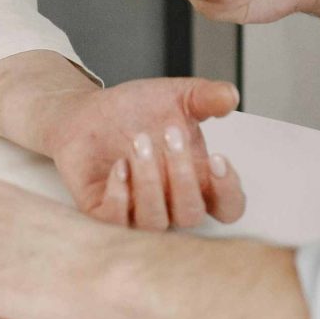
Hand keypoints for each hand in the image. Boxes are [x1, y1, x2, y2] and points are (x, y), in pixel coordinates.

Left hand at [41, 77, 245, 229]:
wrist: (89, 111)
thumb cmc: (136, 111)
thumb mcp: (176, 96)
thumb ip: (206, 97)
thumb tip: (230, 97)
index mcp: (197, 180)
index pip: (228, 206)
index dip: (228, 191)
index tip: (218, 158)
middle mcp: (170, 203)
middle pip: (191, 214)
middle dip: (183, 175)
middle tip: (170, 134)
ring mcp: (137, 212)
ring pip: (155, 221)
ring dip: (150, 182)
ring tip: (139, 142)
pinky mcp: (103, 213)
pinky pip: (116, 222)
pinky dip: (119, 194)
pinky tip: (119, 166)